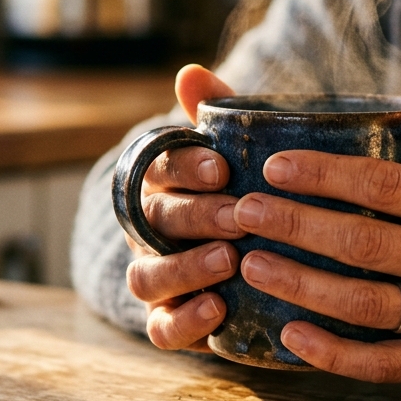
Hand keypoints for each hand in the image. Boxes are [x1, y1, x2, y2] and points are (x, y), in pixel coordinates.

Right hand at [124, 64, 242, 352]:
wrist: (253, 258)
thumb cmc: (243, 192)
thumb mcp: (237, 151)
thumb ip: (216, 113)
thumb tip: (190, 72)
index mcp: (162, 181)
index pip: (158, 165)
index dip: (185, 166)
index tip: (221, 167)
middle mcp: (149, 229)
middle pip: (157, 219)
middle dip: (197, 215)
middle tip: (240, 216)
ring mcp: (156, 276)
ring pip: (146, 276)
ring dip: (185, 267)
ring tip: (227, 260)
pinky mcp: (170, 320)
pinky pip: (162, 328)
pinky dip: (184, 320)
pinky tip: (217, 307)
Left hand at [231, 95, 400, 381]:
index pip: (386, 186)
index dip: (327, 175)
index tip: (276, 166)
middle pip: (364, 243)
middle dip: (298, 225)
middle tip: (243, 210)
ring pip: (365, 304)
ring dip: (302, 285)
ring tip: (250, 264)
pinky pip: (383, 363)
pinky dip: (334, 354)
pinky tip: (290, 333)